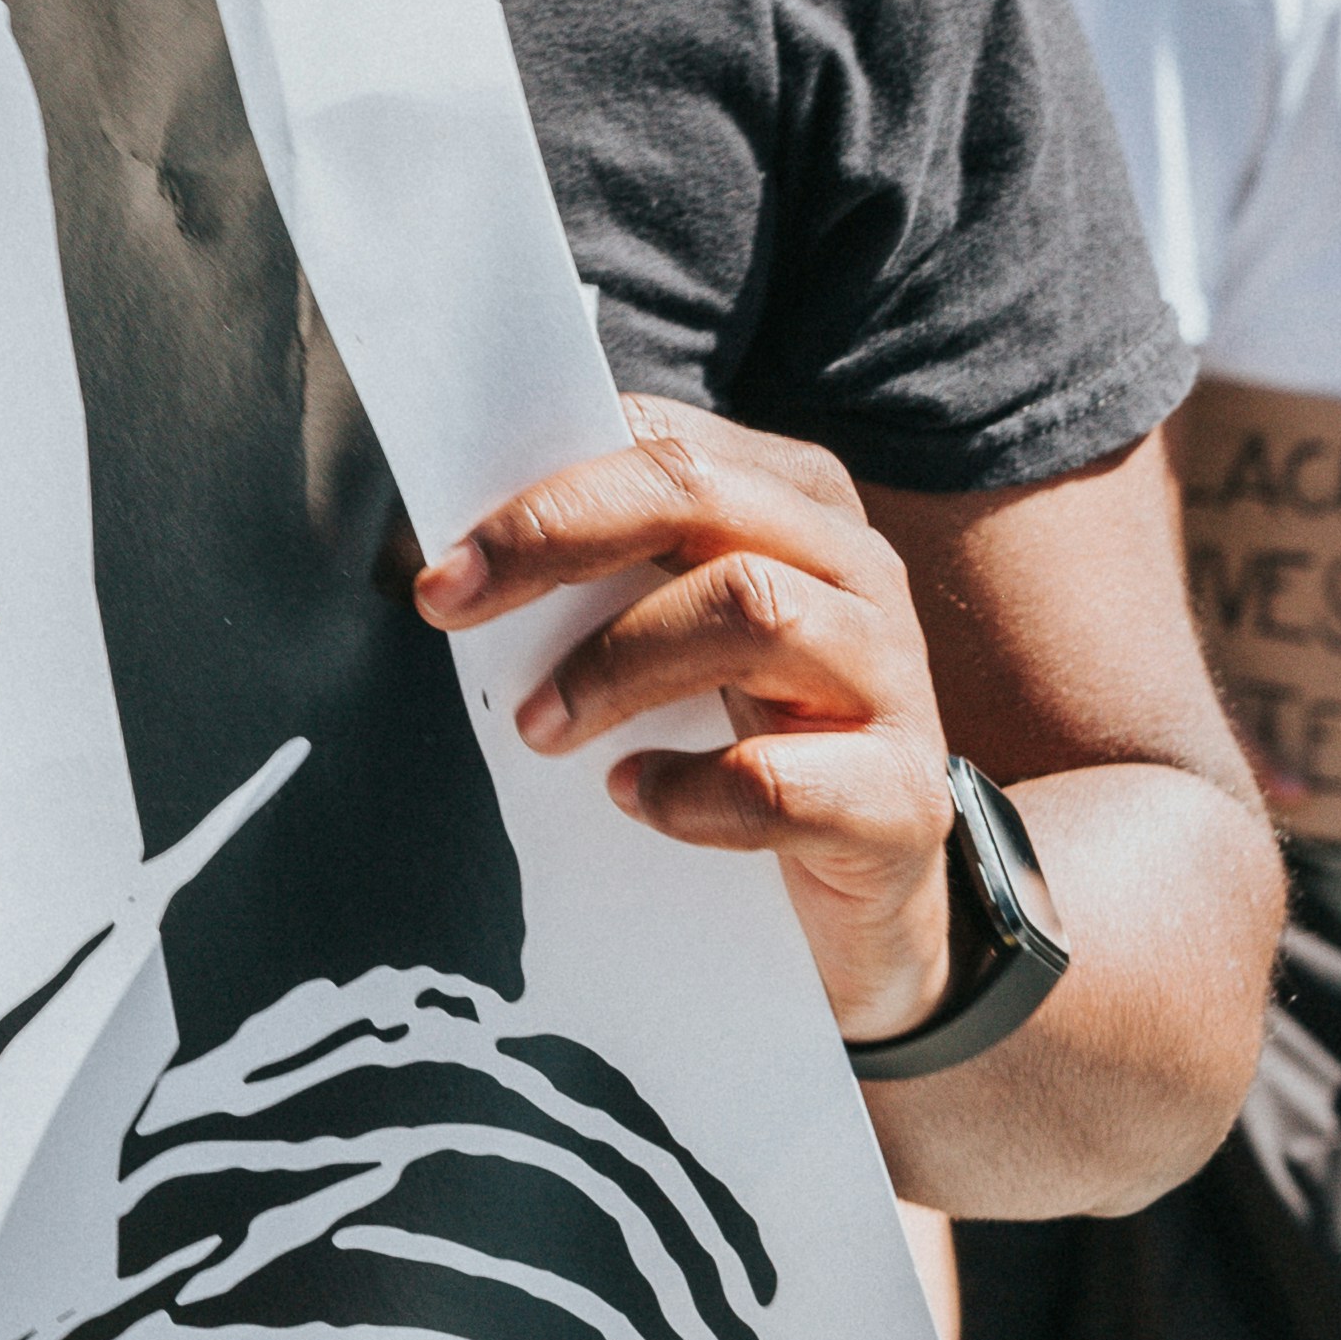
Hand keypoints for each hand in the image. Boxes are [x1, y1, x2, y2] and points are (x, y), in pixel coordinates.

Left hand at [414, 401, 956, 1049]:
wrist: (870, 894)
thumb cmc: (746, 740)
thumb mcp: (674, 642)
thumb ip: (597, 581)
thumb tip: (437, 567)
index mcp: (796, 503)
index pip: (663, 446)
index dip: (539, 493)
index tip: (437, 565)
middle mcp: (858, 568)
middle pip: (700, 496)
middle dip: (556, 539)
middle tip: (449, 607)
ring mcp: (895, 678)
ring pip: (752, 608)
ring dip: (614, 666)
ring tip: (540, 729)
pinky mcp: (903, 797)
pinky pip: (779, 779)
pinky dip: (687, 793)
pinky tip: (638, 800)